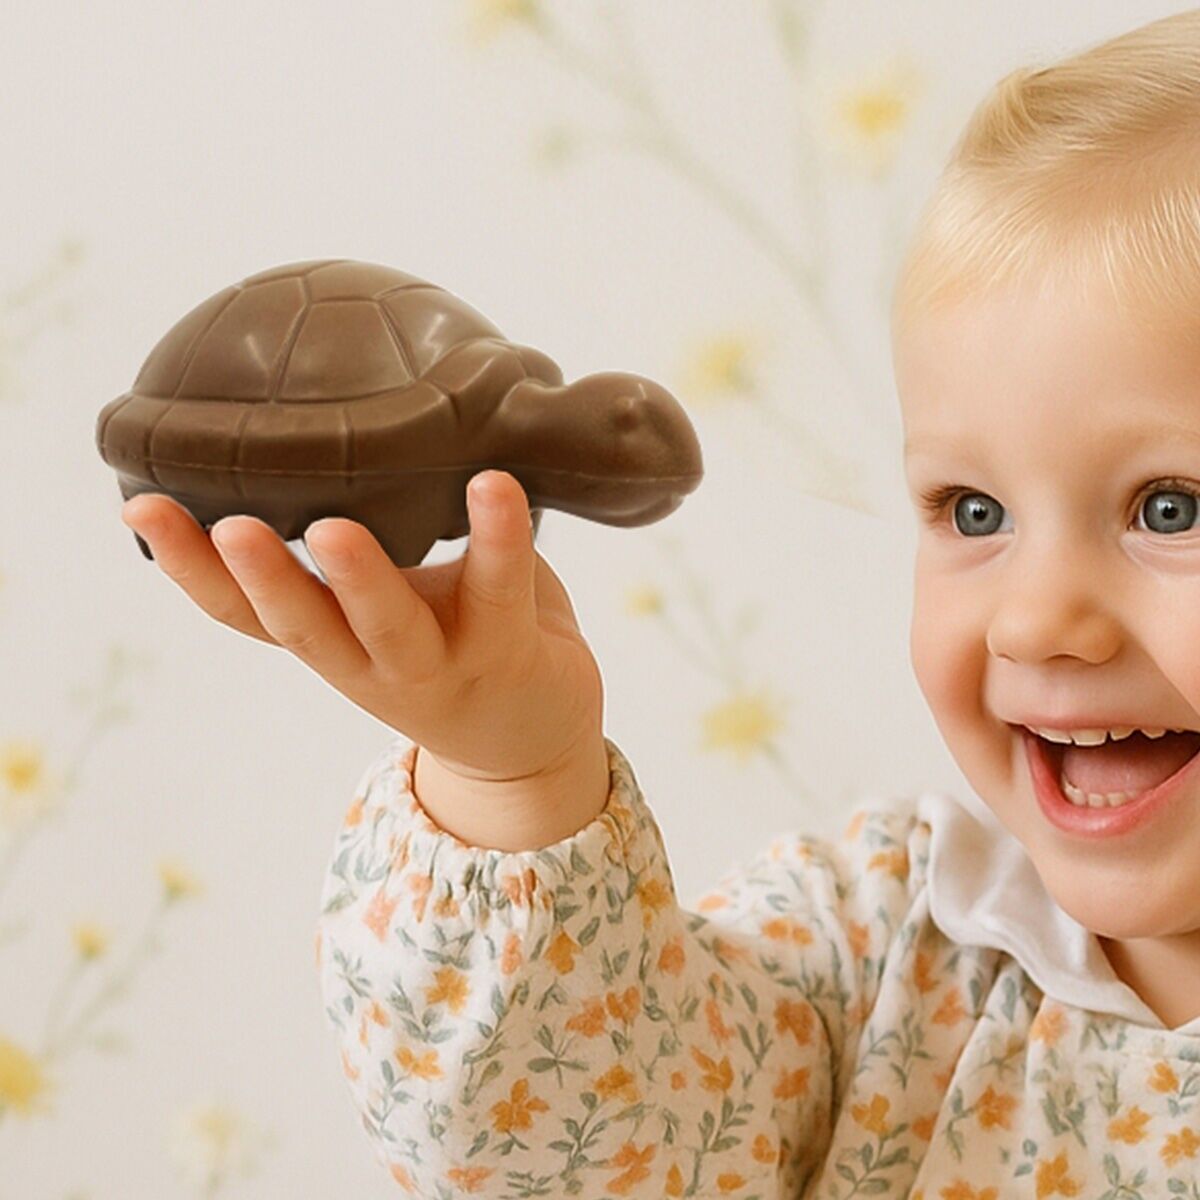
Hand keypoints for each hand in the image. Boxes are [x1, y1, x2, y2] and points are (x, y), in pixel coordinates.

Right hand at [120, 471, 604, 789]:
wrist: (534, 740)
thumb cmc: (452, 641)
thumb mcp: (385, 602)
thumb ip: (354, 548)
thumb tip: (316, 436)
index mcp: (331, 640)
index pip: (245, 614)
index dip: (190, 569)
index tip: (140, 507)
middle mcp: (370, 663)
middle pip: (303, 627)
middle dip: (262, 578)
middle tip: (228, 527)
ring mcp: (439, 665)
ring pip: (391, 628)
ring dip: (360, 580)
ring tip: (333, 531)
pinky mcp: (510, 653)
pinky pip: (502, 590)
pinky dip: (499, 537)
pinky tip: (494, 484)